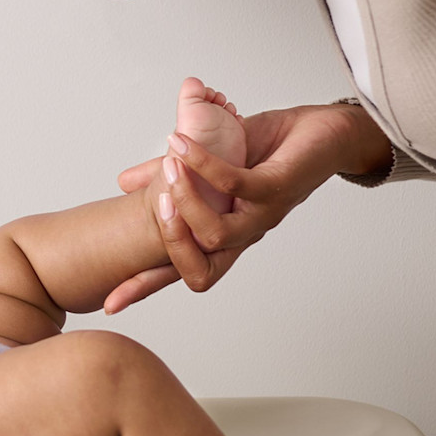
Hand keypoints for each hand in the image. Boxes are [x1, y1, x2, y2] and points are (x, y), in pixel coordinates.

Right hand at [106, 102, 389, 311]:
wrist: (325, 132)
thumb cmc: (270, 151)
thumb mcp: (206, 162)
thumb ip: (167, 176)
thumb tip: (124, 183)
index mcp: (224, 234)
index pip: (180, 270)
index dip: (146, 289)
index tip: (111, 304)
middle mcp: (243, 234)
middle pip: (200, 269)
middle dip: (169, 242)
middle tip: (153, 207)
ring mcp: (262, 216)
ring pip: (215, 233)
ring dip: (185, 201)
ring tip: (169, 168)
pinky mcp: (277, 189)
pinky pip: (233, 185)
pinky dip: (203, 165)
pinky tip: (183, 146)